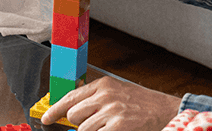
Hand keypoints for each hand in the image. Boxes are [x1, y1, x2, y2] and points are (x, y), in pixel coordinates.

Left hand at [41, 76, 181, 130]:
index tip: (46, 119)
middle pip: (74, 115)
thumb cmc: (141, 104)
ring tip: (106, 128)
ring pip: (83, 129)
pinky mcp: (119, 126)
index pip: (70, 97)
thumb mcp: (117, 92)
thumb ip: (95, 98)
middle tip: (92, 124)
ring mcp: (112, 111)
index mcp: (103, 85)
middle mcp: (106, 96)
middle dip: (78, 124)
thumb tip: (71, 109)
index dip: (55, 110)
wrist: (166, 111)